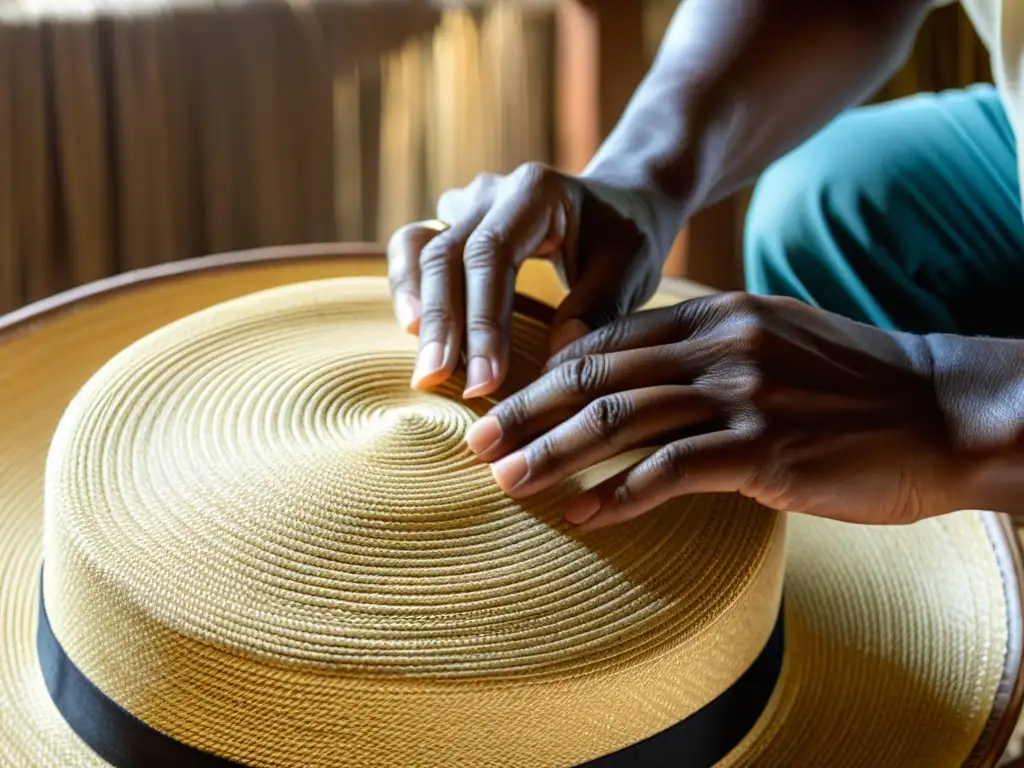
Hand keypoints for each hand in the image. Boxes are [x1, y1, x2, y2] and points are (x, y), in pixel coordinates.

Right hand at [387, 163, 665, 398]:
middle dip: (441, 324)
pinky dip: (408, 289)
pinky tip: (414, 332)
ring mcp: (465, 205)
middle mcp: (491, 192)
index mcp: (535, 193)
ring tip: (421, 360)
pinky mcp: (452, 223)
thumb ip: (598, 306)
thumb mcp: (630, 266)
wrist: (621, 200)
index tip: (484, 380)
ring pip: (415, 245)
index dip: (483, 320)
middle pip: (445, 253)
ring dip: (413, 304)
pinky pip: (413, 249)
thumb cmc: (626, 236)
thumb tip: (556, 363)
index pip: (492, 254)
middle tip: (435, 381)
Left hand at [465, 292, 970, 530]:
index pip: (607, 338)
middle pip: (596, 372)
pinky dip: (619, 494)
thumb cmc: (853, 385)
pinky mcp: (765, 448)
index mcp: (713, 315)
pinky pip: (670, 469)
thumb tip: (639, 376)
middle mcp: (718, 345)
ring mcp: (740, 393)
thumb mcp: (773, 342)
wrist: (942, 411)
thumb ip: (704, 350)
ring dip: (554, 452)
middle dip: (528, 408)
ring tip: (508, 480)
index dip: (547, 371)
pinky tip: (584, 516)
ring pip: (619, 418)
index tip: (505, 400)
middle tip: (477, 440)